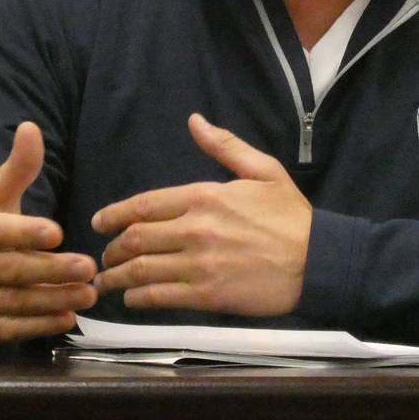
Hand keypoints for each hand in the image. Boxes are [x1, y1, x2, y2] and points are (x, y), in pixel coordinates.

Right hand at [0, 121, 96, 343]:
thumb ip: (18, 167)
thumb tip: (31, 127)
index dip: (26, 233)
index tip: (59, 232)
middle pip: (10, 271)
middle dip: (52, 271)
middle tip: (89, 269)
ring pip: (11, 303)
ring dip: (52, 301)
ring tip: (87, 295)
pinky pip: (5, 330)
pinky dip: (36, 327)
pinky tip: (66, 319)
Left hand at [91, 113, 311, 316]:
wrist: (318, 260)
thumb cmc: (291, 216)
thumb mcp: (263, 169)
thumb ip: (224, 146)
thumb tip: (195, 120)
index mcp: (205, 196)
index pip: (145, 204)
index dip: (114, 214)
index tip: (100, 222)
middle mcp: (195, 228)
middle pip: (136, 238)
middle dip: (112, 248)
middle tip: (104, 256)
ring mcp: (199, 264)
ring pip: (141, 269)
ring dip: (117, 277)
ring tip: (106, 282)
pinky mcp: (207, 295)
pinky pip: (160, 296)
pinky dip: (138, 298)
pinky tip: (132, 298)